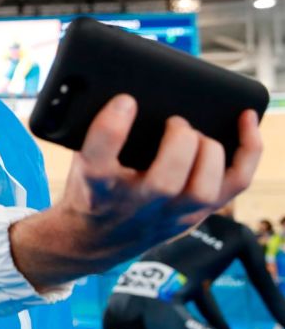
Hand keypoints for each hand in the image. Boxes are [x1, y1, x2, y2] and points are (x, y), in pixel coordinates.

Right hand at [63, 95, 261, 250]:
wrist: (99, 236)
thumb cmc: (93, 187)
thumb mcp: (81, 161)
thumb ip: (98, 134)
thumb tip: (124, 92)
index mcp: (96, 186)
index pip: (99, 160)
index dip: (113, 124)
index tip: (125, 101)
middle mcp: (134, 204)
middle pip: (164, 182)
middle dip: (178, 142)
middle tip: (174, 121)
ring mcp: (169, 213)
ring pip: (202, 189)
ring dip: (209, 152)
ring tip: (198, 134)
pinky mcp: (197, 212)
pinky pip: (235, 183)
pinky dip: (247, 150)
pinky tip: (246, 122)